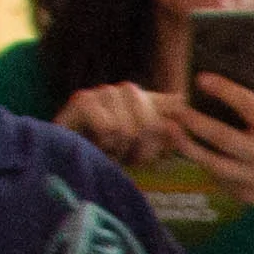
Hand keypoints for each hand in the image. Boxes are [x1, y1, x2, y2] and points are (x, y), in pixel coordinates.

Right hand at [54, 81, 185, 168]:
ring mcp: (105, 91)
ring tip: (106, 150)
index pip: (177, 108)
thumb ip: (168, 131)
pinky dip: (103, 145)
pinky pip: (109, 128)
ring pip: (128, 128)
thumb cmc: (112, 159)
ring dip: (118, 150)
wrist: (70, 163)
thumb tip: (183, 101)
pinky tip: (92, 145)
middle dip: (140, 150)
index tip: (160, 153)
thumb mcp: (148, 149)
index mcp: (148, 99)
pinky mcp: (83, 99)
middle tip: (123, 154)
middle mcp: (128, 90)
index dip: (170, 137)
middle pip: (152, 124)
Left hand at [178, 71, 253, 227]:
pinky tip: (185, 145)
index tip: (201, 78)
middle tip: (177, 107)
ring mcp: (253, 178)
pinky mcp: (242, 194)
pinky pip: (215, 176)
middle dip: (196, 122)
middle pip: (224, 138)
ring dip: (188, 146)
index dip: (224, 90)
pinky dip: (199, 161)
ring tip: (170, 128)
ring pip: (213, 164)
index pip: (249, 106)